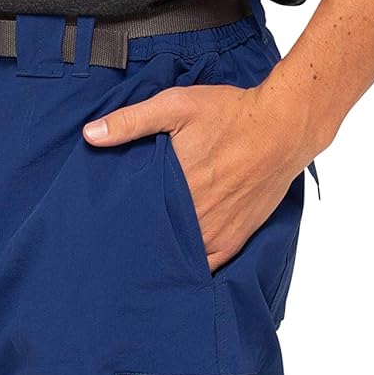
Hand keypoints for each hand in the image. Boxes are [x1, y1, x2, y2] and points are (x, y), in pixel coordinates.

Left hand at [83, 79, 305, 271]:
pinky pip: (207, 267)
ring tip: (144, 260)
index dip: (119, 225)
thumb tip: (90, 135)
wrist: (283, 127)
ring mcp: (215, 233)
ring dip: (163, 258)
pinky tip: (176, 269)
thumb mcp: (176, 105)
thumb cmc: (230, 114)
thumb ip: (131, 121)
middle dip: (138, 243)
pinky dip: (191, 269)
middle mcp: (194, 217)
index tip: (106, 228)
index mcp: (174, 188)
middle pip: (155, 241)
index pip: (135, 218)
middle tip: (120, 245)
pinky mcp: (234, 240)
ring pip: (179, 258)